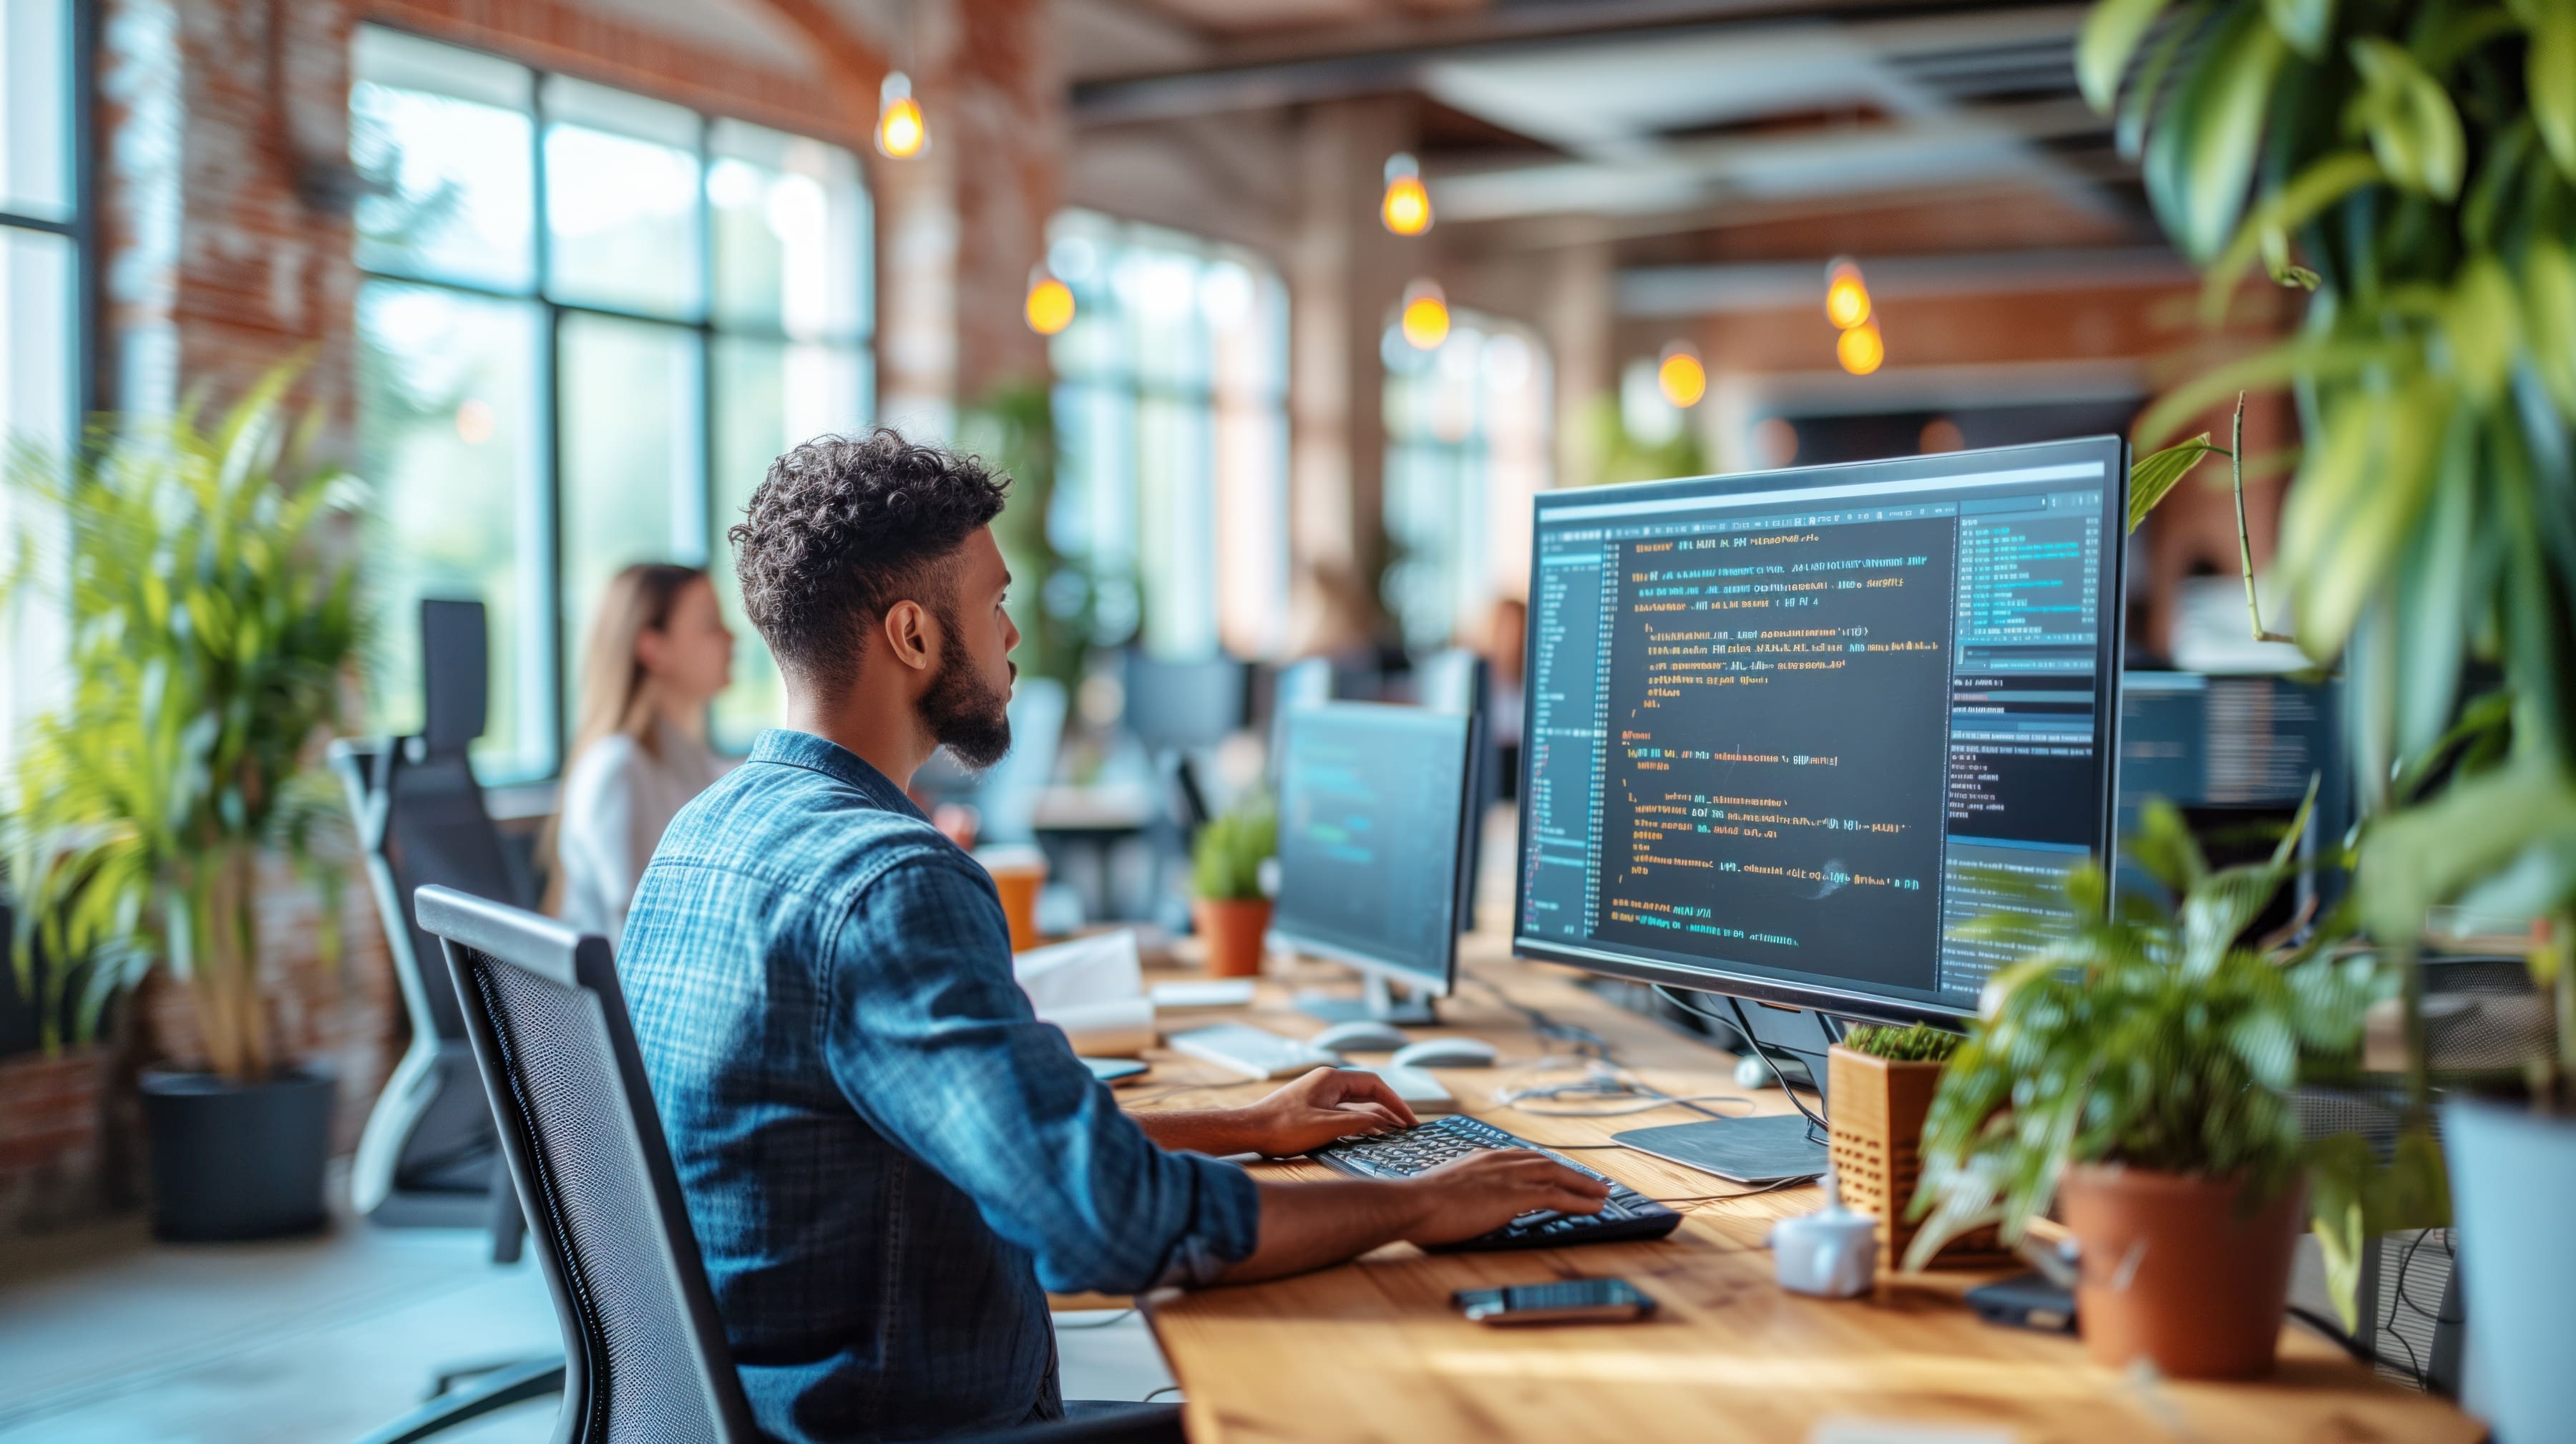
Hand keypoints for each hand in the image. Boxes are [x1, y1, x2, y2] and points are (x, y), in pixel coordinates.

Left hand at [1238, 1068, 1419, 1156]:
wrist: (1249, 1131)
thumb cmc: (1282, 1128)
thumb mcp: (1326, 1126)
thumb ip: (1358, 1121)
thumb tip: (1384, 1122)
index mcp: (1332, 1078)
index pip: (1375, 1084)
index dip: (1396, 1102)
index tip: (1410, 1121)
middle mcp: (1327, 1082)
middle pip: (1368, 1092)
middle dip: (1389, 1109)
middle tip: (1407, 1128)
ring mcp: (1319, 1094)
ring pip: (1357, 1102)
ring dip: (1375, 1116)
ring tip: (1394, 1133)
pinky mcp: (1313, 1107)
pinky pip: (1344, 1110)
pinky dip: (1360, 1120)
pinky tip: (1368, 1134)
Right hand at [1398, 1150, 1611, 1247]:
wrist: (1412, 1204)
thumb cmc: (1418, 1204)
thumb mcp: (1445, 1190)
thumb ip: (1463, 1191)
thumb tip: (1466, 1204)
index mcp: (1482, 1158)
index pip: (1525, 1158)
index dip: (1548, 1166)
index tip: (1562, 1172)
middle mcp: (1499, 1161)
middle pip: (1547, 1162)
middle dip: (1573, 1172)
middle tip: (1594, 1182)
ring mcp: (1508, 1176)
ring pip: (1558, 1175)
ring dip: (1584, 1184)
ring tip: (1603, 1194)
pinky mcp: (1513, 1196)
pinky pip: (1556, 1196)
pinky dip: (1579, 1200)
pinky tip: (1594, 1207)